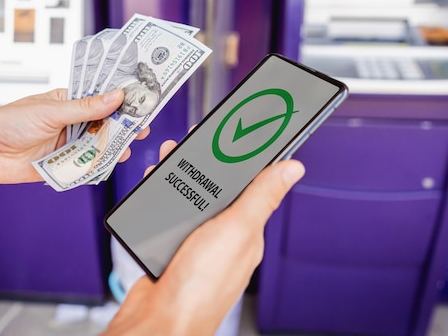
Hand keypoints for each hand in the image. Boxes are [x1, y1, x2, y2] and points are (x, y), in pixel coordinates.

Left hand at [0, 88, 149, 185]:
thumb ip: (86, 108)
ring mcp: (69, 143)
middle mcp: (71, 122)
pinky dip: (99, 164)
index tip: (140, 98)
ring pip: (99, 144)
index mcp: (68, 101)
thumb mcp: (51, 111)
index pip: (100, 97)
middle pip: (104, 122)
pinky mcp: (65, 164)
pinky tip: (110, 162)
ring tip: (127, 147)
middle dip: (123, 125)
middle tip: (142, 126)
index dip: (120, 98)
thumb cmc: (9, 124)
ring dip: (114, 146)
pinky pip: (88, 164)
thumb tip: (115, 97)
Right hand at [104, 140, 303, 334]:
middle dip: (207, 160)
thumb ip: (261, 197)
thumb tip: (293, 168)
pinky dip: (160, 195)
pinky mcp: (170, 247)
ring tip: (170, 155)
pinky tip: (155, 185)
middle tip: (196, 138)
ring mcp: (195, 241)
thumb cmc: (200, 287)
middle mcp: (222, 235)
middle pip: (218, 188)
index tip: (241, 131)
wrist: (158, 321)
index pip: (253, 185)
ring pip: (190, 197)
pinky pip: (167, 213)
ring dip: (180, 174)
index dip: (247, 157)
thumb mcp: (236, 230)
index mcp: (246, 231)